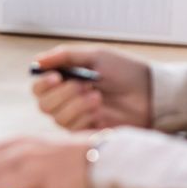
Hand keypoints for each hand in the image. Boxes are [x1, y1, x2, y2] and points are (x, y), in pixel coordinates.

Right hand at [32, 44, 153, 130]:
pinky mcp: (87, 131)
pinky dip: (83, 116)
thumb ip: (65, 56)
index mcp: (66, 80)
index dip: (42, 83)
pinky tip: (100, 109)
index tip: (57, 77)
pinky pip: (71, 128)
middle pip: (43, 104)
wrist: (149, 94)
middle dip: (62, 94)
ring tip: (97, 96)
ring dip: (76, 104)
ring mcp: (77, 117)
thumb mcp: (95, 56)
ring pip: (57, 117)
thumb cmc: (124, 71)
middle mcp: (67, 100)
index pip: (39, 87)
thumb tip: (37, 61)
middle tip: (84, 85)